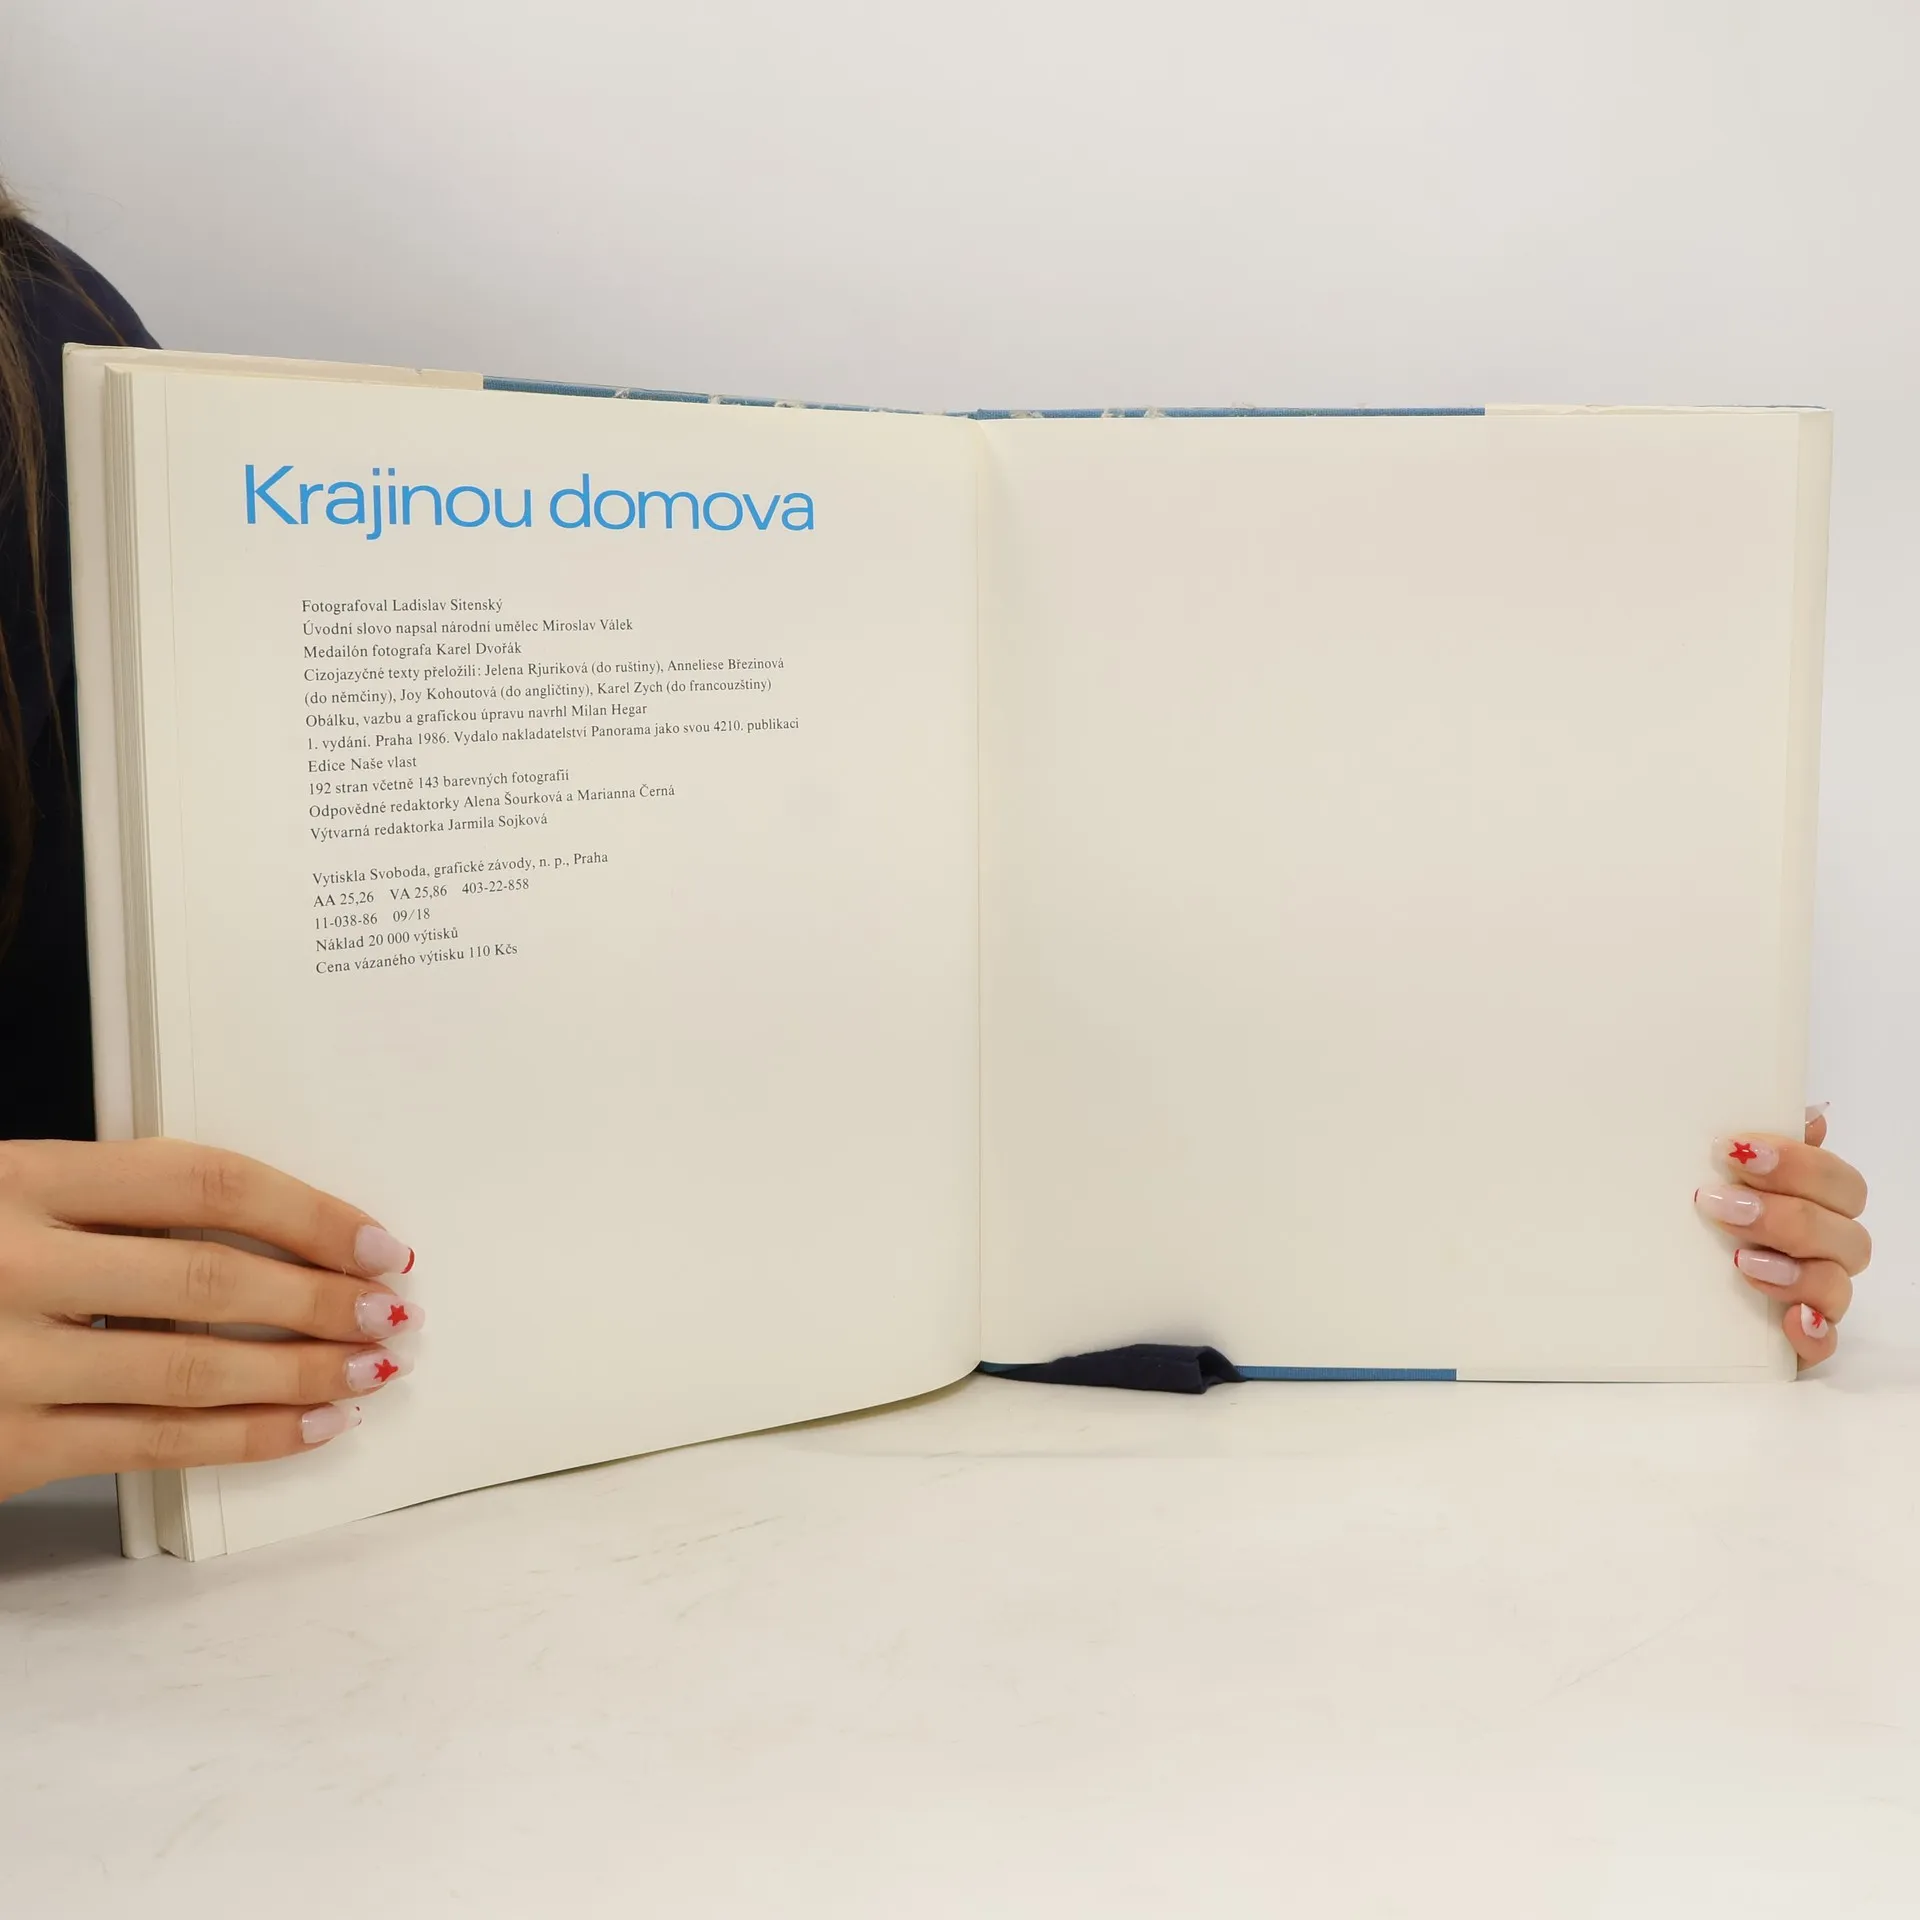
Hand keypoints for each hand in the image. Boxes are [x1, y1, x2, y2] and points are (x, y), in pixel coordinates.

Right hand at [0, 1138, 422, 1500]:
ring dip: (301, 1373)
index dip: (308, 1211)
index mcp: (17, 1180)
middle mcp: (8, 1264)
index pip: (202, 1180)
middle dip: (319, 1299)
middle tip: (391, 1313)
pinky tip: (310, 1427)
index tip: (378, 1241)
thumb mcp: (12, 1205)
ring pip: (190, 1371)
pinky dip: (247, 1440)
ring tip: (370, 1369)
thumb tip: (277, 1235)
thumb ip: (111, 1209)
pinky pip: (149, 1448)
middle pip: (208, 1278)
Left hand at [1695, 1107, 1869, 1370]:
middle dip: (1787, 1216)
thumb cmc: (1697, 1211)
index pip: (1839, 1183)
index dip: (1798, 1164)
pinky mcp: (1797, 1340)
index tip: (1735, 1149)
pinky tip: (1791, 1321)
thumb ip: (1755, 1144)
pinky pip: (1825, 1344)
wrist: (1653, 1279)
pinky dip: (1813, 1334)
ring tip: (1739, 1261)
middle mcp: (1824, 1250)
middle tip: (1719, 1205)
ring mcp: (1814, 1297)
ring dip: (1795, 1271)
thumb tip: (1807, 1115)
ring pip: (1837, 1285)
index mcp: (1813, 1204)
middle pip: (1847, 1234)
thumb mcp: (1712, 1172)